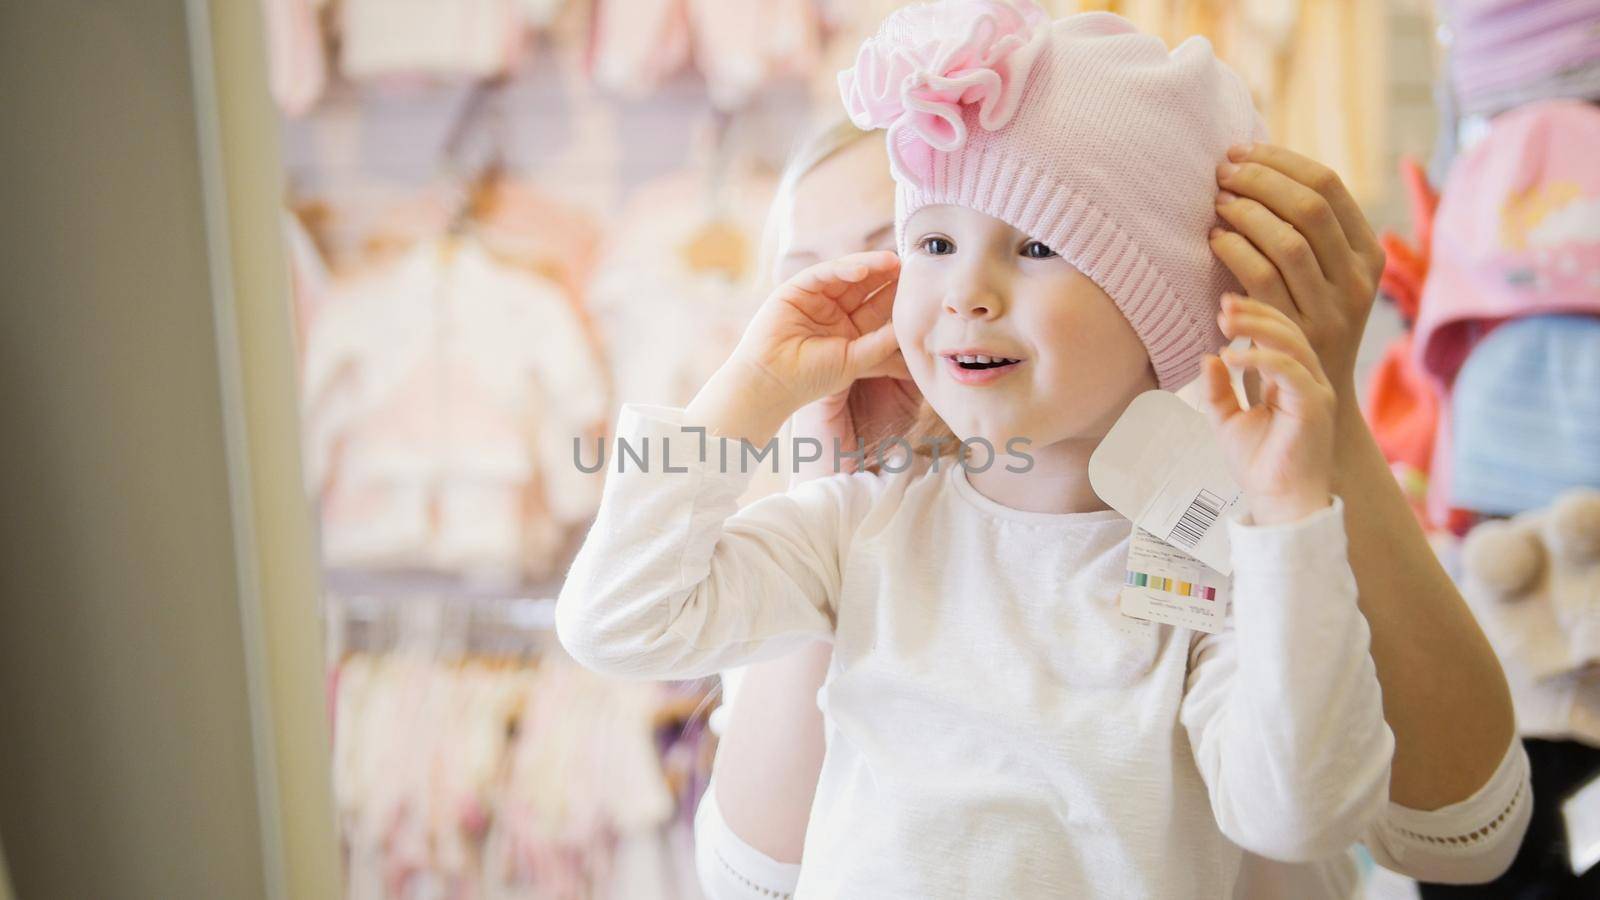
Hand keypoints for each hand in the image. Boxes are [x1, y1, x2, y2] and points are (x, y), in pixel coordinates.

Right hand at [788, 263, 921, 475]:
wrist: (772, 383)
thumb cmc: (812, 379)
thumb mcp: (856, 360)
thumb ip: (881, 342)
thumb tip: (910, 325)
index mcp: (849, 330)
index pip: (877, 307)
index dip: (897, 296)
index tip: (919, 287)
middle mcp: (834, 312)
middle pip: (865, 287)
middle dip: (886, 275)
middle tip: (910, 264)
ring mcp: (815, 299)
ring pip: (846, 276)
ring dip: (869, 267)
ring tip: (892, 261)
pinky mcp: (796, 289)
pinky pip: (822, 274)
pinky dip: (842, 270)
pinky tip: (862, 269)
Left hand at [1201, 295, 1336, 526]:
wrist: (1279, 502)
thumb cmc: (1258, 465)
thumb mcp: (1226, 420)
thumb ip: (1218, 388)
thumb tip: (1208, 356)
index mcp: (1290, 380)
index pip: (1279, 334)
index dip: (1254, 315)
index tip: (1223, 304)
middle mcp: (1308, 380)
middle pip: (1289, 330)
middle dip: (1255, 312)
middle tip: (1223, 305)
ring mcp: (1315, 391)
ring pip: (1293, 343)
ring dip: (1257, 326)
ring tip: (1225, 320)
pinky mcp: (1314, 405)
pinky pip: (1290, 369)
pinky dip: (1260, 357)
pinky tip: (1232, 355)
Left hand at [1209, 143, 1386, 392]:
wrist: (1315, 403)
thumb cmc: (1302, 326)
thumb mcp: (1321, 279)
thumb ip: (1304, 233)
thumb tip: (1256, 167)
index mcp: (1367, 253)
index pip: (1329, 185)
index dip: (1281, 160)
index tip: (1241, 151)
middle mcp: (1357, 279)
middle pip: (1310, 206)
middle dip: (1260, 180)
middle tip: (1221, 172)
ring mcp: (1332, 309)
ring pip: (1289, 240)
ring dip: (1247, 212)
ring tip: (1217, 202)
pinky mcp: (1299, 335)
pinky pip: (1263, 278)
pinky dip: (1235, 249)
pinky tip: (1213, 239)